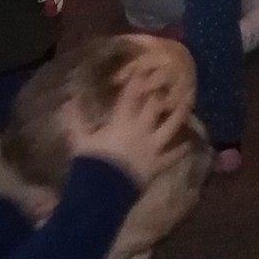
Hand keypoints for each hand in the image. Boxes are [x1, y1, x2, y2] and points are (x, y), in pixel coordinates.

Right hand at [69, 64, 187, 189]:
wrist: (102, 192)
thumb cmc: (90, 162)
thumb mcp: (80, 139)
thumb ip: (77, 119)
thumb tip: (70, 100)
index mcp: (122, 121)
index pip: (132, 94)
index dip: (138, 79)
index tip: (144, 66)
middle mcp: (141, 129)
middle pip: (155, 105)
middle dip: (161, 91)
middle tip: (170, 78)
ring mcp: (152, 147)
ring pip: (171, 126)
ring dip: (179, 113)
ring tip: (188, 102)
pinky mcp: (157, 165)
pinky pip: (172, 156)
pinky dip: (180, 150)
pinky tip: (188, 144)